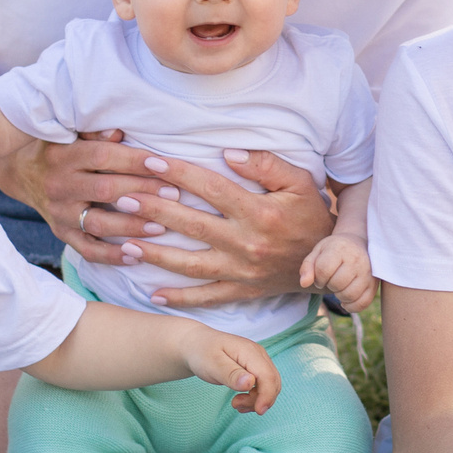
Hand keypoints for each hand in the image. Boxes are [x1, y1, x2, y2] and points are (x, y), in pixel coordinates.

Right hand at [0, 131, 152, 265]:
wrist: (20, 171)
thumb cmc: (59, 148)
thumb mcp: (71, 134)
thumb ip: (95, 134)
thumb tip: (119, 133)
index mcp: (63, 156)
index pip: (102, 157)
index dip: (133, 160)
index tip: (162, 164)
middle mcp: (59, 185)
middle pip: (105, 190)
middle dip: (142, 192)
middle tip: (173, 195)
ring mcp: (59, 213)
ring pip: (97, 223)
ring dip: (131, 226)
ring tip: (161, 227)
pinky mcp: (60, 233)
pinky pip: (86, 250)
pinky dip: (111, 256)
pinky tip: (137, 257)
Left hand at [115, 150, 335, 308]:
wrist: (332, 262)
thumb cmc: (312, 215)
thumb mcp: (300, 183)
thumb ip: (267, 165)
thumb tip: (229, 153)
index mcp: (260, 212)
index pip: (211, 188)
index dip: (179, 174)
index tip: (150, 162)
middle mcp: (247, 243)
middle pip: (192, 225)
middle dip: (153, 211)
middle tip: (121, 198)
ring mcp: (243, 271)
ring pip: (191, 264)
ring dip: (156, 255)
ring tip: (124, 244)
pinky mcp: (243, 291)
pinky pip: (208, 297)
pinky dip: (180, 298)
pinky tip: (152, 294)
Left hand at [178, 324, 282, 413]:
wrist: (196, 345)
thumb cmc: (202, 353)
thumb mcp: (212, 364)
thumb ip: (231, 374)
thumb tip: (250, 384)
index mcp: (249, 351)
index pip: (268, 376)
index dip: (267, 395)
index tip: (258, 411)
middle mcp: (258, 355)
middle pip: (272, 382)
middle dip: (260, 400)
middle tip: (236, 405)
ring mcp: (258, 361)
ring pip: (270, 386)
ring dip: (256, 400)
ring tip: (235, 404)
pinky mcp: (255, 368)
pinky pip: (263, 386)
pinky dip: (255, 398)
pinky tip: (240, 401)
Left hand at [298, 233, 373, 311]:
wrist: (360, 244)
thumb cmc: (335, 250)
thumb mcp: (318, 252)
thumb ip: (308, 267)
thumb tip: (304, 283)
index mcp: (340, 249)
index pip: (323, 270)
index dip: (318, 278)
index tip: (321, 276)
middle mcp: (356, 260)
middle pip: (337, 283)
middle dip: (329, 285)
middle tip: (331, 280)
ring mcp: (368, 273)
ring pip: (349, 295)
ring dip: (340, 296)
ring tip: (339, 288)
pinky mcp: (374, 284)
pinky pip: (363, 303)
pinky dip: (351, 306)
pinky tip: (346, 301)